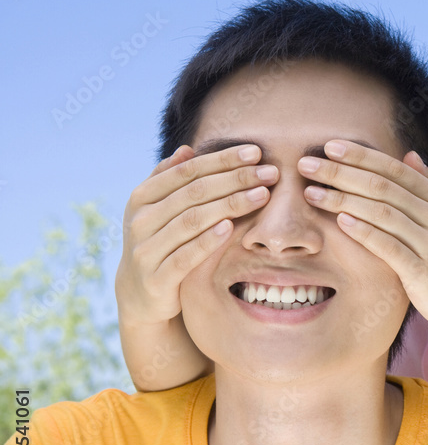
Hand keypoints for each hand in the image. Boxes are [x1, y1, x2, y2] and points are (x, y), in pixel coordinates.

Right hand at [116, 144, 276, 326]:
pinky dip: (208, 241)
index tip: (256, 152)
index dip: (222, 159)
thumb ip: (169, 180)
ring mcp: (146, 249)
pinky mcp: (157, 278)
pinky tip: (231, 227)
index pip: (188, 171)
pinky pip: (185, 256)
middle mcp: (140, 220)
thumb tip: (188, 149)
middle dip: (236, 179)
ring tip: (262, 195)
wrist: (140, 295)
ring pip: (193, 220)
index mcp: (142, 197)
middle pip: (194, 192)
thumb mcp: (158, 211)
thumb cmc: (159, 244)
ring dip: (231, 205)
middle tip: (270, 173)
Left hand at [299, 141, 427, 337]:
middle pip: (383, 187)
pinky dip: (364, 231)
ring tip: (312, 193)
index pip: (395, 170)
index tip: (330, 146)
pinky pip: (388, 246)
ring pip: (382, 213)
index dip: (361, 156)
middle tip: (306, 165)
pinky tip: (340, 221)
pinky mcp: (422, 272)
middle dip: (342, 173)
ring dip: (344, 199)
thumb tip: (410, 154)